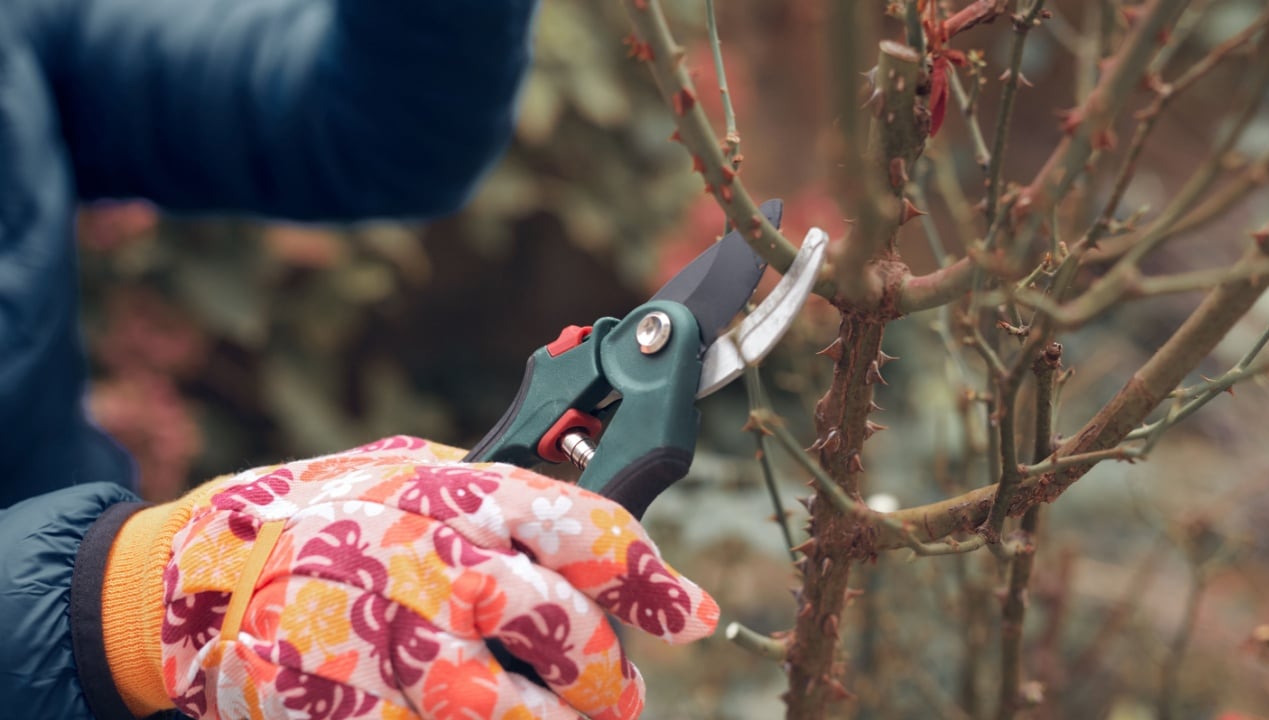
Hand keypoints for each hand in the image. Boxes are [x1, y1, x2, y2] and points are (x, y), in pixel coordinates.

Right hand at [103, 436, 718, 719]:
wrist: (199, 579)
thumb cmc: (321, 516)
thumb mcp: (411, 474)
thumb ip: (496, 495)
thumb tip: (591, 519)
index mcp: (460, 497)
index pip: (589, 532)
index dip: (653, 580)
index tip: (693, 616)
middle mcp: (439, 569)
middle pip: (571, 636)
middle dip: (613, 677)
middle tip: (622, 693)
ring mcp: (398, 649)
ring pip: (521, 713)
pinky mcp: (359, 711)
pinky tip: (481, 716)